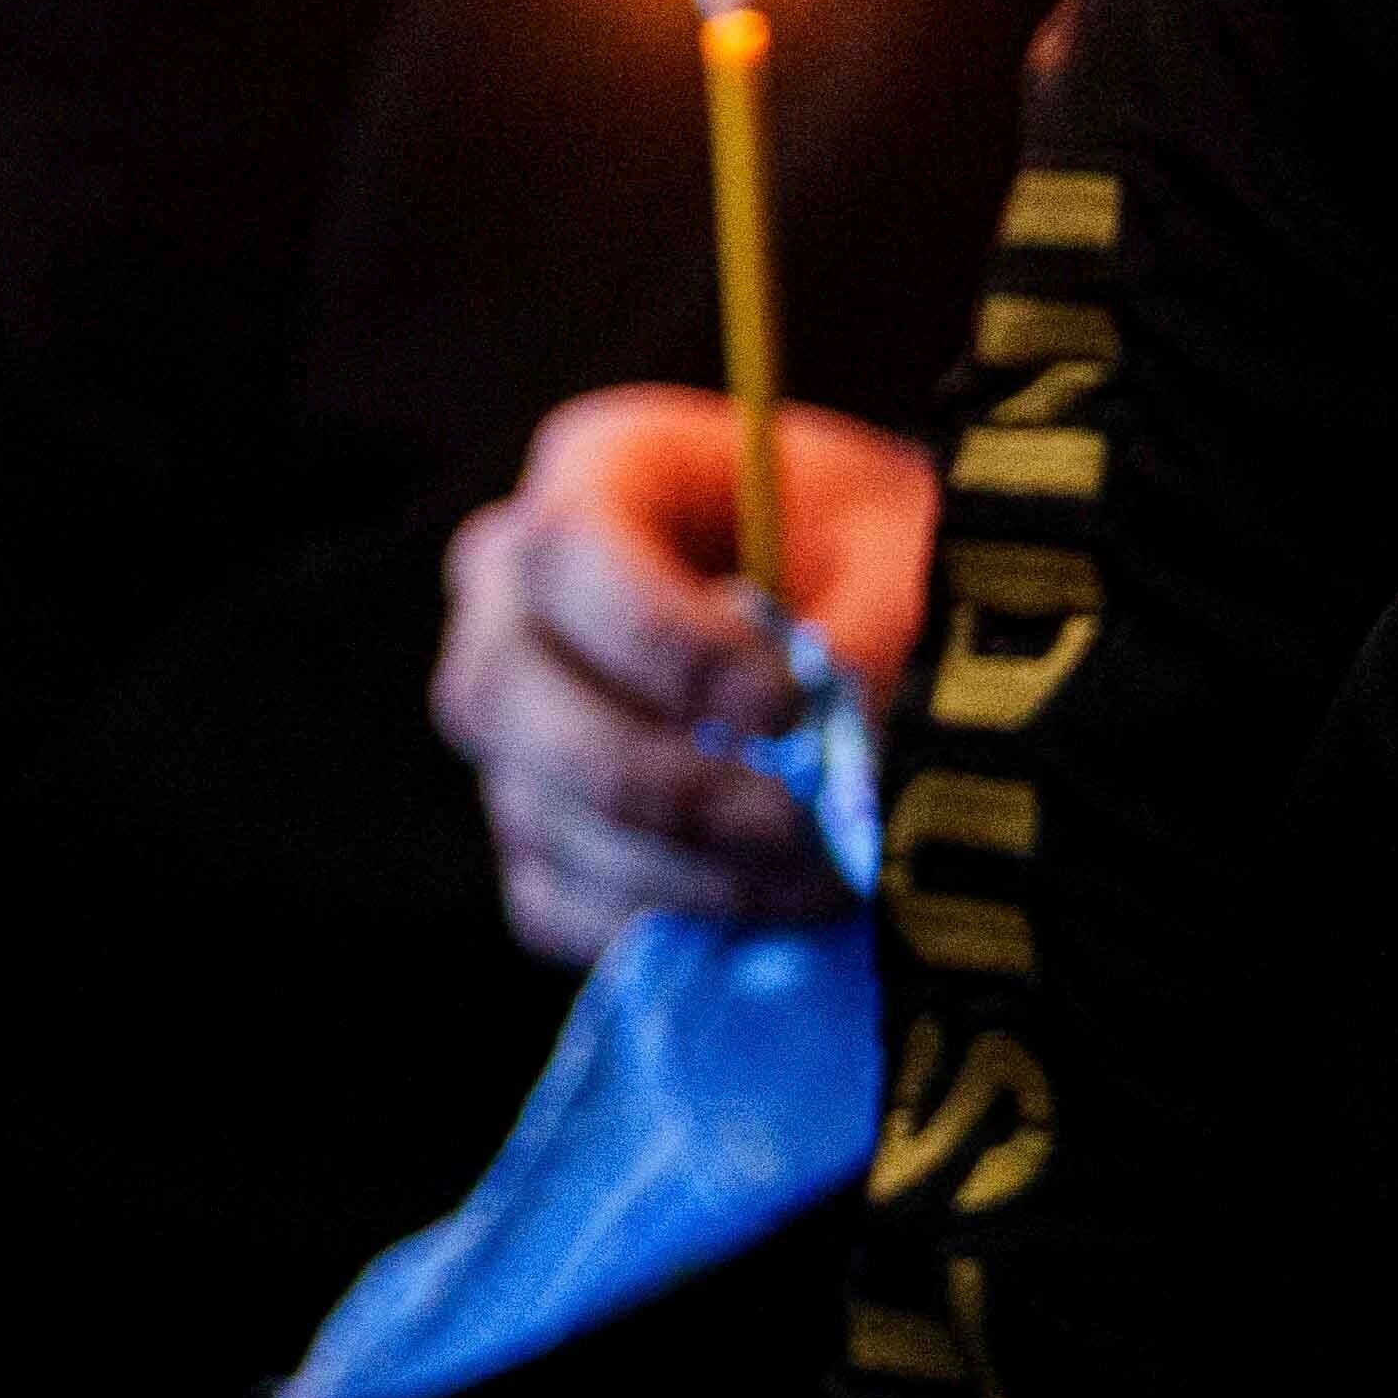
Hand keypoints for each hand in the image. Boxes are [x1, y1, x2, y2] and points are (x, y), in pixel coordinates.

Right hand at [434, 383, 941, 966]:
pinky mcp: (531, 821)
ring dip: (678, 869)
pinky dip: (654, 921)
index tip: (785, 705)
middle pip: (506, 694)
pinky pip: (549, 897)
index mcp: (596, 476)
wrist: (865, 596)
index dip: (661, 642)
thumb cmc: (871, 540)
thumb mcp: (892, 540)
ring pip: (531, 806)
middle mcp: (510, 594)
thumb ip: (869, 623)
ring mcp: (507, 719)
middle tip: (796, 823)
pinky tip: (762, 909)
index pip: (566, 553)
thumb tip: (843, 747)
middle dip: (659, 778)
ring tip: (816, 884)